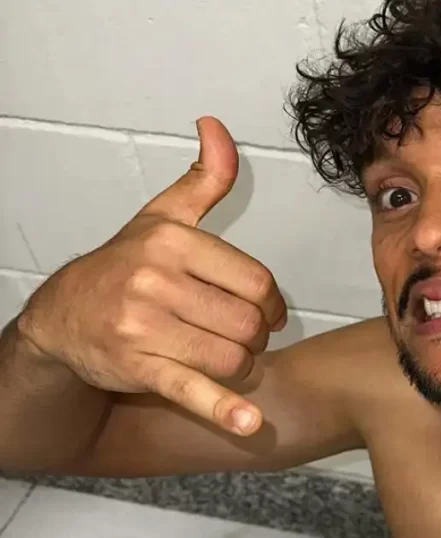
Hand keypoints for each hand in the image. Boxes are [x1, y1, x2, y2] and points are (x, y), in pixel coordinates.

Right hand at [16, 117, 286, 435]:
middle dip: (254, 336)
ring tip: (224, 357)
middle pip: (247, 322)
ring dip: (239, 365)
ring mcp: (144, 325)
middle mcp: (156, 279)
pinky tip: (247, 422)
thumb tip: (216, 127)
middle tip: (239, 336)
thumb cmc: (123, 265)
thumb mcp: (161, 216)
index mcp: (172, 241)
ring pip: (230, 356)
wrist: (60, 316)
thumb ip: (203, 179)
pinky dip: (221, 408)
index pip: (256, 280)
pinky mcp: (136, 366)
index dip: (270, 303)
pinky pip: (190, 388)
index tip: (264, 312)